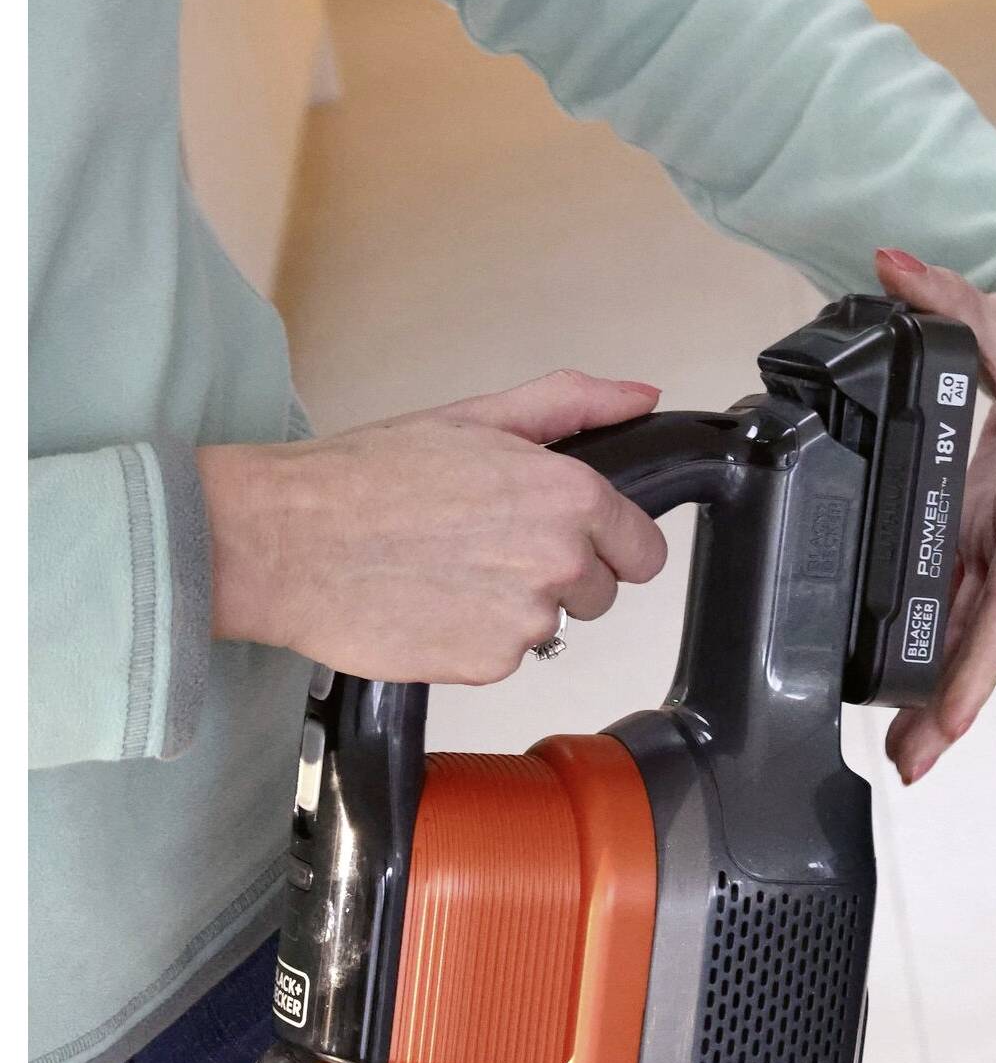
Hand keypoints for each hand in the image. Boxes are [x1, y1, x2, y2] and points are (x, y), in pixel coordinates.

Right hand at [199, 371, 667, 682]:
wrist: (284, 540)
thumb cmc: (368, 476)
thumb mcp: (476, 418)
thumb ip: (572, 404)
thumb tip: (641, 396)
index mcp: (569, 496)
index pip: (644, 551)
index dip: (606, 544)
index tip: (566, 540)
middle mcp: (560, 561)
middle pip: (599, 593)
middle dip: (557, 576)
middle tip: (483, 547)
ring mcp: (527, 621)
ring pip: (548, 626)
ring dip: (510, 609)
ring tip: (445, 573)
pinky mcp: (489, 666)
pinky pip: (503, 658)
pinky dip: (472, 640)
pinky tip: (428, 604)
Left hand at [874, 247, 995, 781]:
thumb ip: (945, 297)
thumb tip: (890, 265)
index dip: (978, 662)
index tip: (951, 718)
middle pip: (986, 634)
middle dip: (950, 702)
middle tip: (908, 763)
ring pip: (974, 626)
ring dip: (942, 686)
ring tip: (903, 748)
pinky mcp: (988, 526)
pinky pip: (965, 599)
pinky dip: (940, 644)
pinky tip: (907, 683)